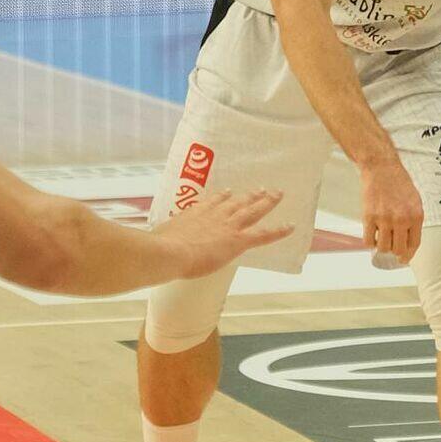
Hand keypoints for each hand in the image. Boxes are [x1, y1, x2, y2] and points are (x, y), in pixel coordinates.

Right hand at [153, 188, 290, 279]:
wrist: (168, 252)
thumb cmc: (159, 248)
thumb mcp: (157, 238)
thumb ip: (160, 239)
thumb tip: (149, 244)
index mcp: (195, 214)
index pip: (212, 202)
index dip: (222, 197)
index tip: (228, 192)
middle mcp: (214, 216)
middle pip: (236, 202)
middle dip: (250, 195)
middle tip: (262, 189)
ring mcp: (227, 226)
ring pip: (252, 211)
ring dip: (267, 202)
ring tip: (278, 195)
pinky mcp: (237, 240)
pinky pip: (263, 234)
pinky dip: (278, 230)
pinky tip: (291, 226)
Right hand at [360, 157, 422, 262]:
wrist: (381, 168)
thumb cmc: (398, 183)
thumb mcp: (415, 201)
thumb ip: (413, 220)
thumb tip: (408, 240)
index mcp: (416, 216)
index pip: (414, 244)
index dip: (408, 255)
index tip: (403, 259)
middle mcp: (402, 220)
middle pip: (398, 250)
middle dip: (395, 252)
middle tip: (391, 249)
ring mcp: (385, 219)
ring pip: (383, 247)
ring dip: (382, 246)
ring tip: (381, 238)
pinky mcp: (369, 217)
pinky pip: (368, 240)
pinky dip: (370, 242)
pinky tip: (372, 235)